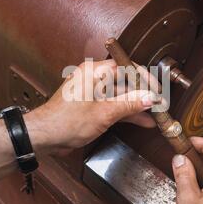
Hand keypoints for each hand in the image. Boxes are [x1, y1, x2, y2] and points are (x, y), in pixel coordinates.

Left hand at [25, 59, 159, 150]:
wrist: (44, 136)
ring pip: (120, 94)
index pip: (127, 67)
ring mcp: (92, 91)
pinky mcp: (90, 104)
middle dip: (142, 94)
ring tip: (154, 114)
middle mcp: (93, 77)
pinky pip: (112, 103)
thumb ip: (129, 104)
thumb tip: (149, 98)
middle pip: (125, 81)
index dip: (145, 79)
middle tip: (158, 104)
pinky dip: (124, 111)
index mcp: (95, 72)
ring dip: (136, 105)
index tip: (157, 91)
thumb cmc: (65, 121)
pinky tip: (140, 120)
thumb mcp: (104, 113)